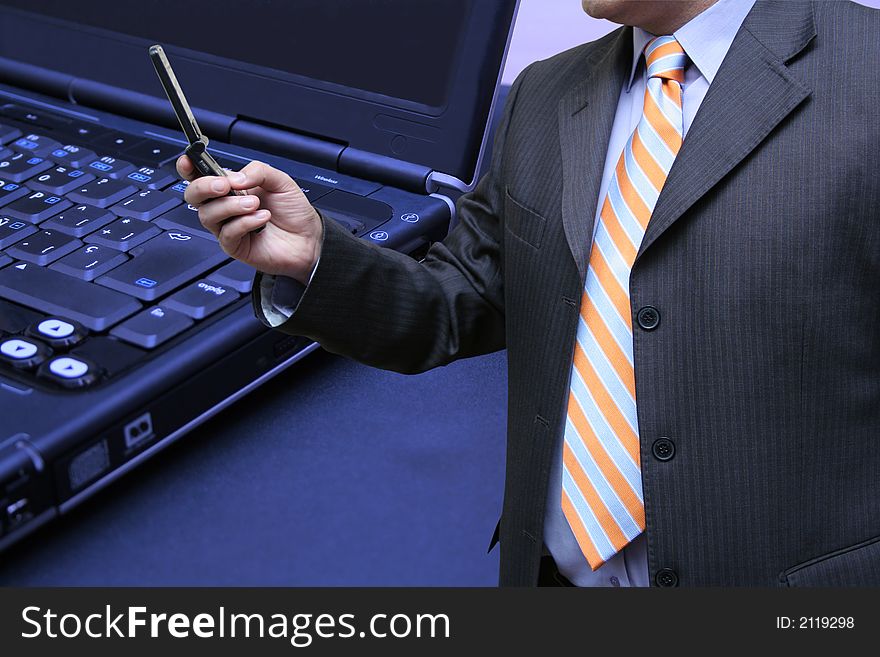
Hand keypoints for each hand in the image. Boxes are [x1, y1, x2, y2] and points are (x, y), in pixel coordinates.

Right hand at [177, 157, 322, 283]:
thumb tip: (235, 176)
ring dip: (230, 206)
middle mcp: (226, 207)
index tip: (188, 161)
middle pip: (194, 196)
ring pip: (208, 215)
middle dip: (204, 187)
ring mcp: (228, 227)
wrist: (309, 238)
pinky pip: (227, 233)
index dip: (188, 167)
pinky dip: (244, 223)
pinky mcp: (235, 246)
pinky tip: (261, 218)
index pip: (200, 176)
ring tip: (254, 204)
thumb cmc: (293, 212)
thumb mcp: (280, 181)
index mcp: (232, 187)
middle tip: (225, 186)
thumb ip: (257, 171)